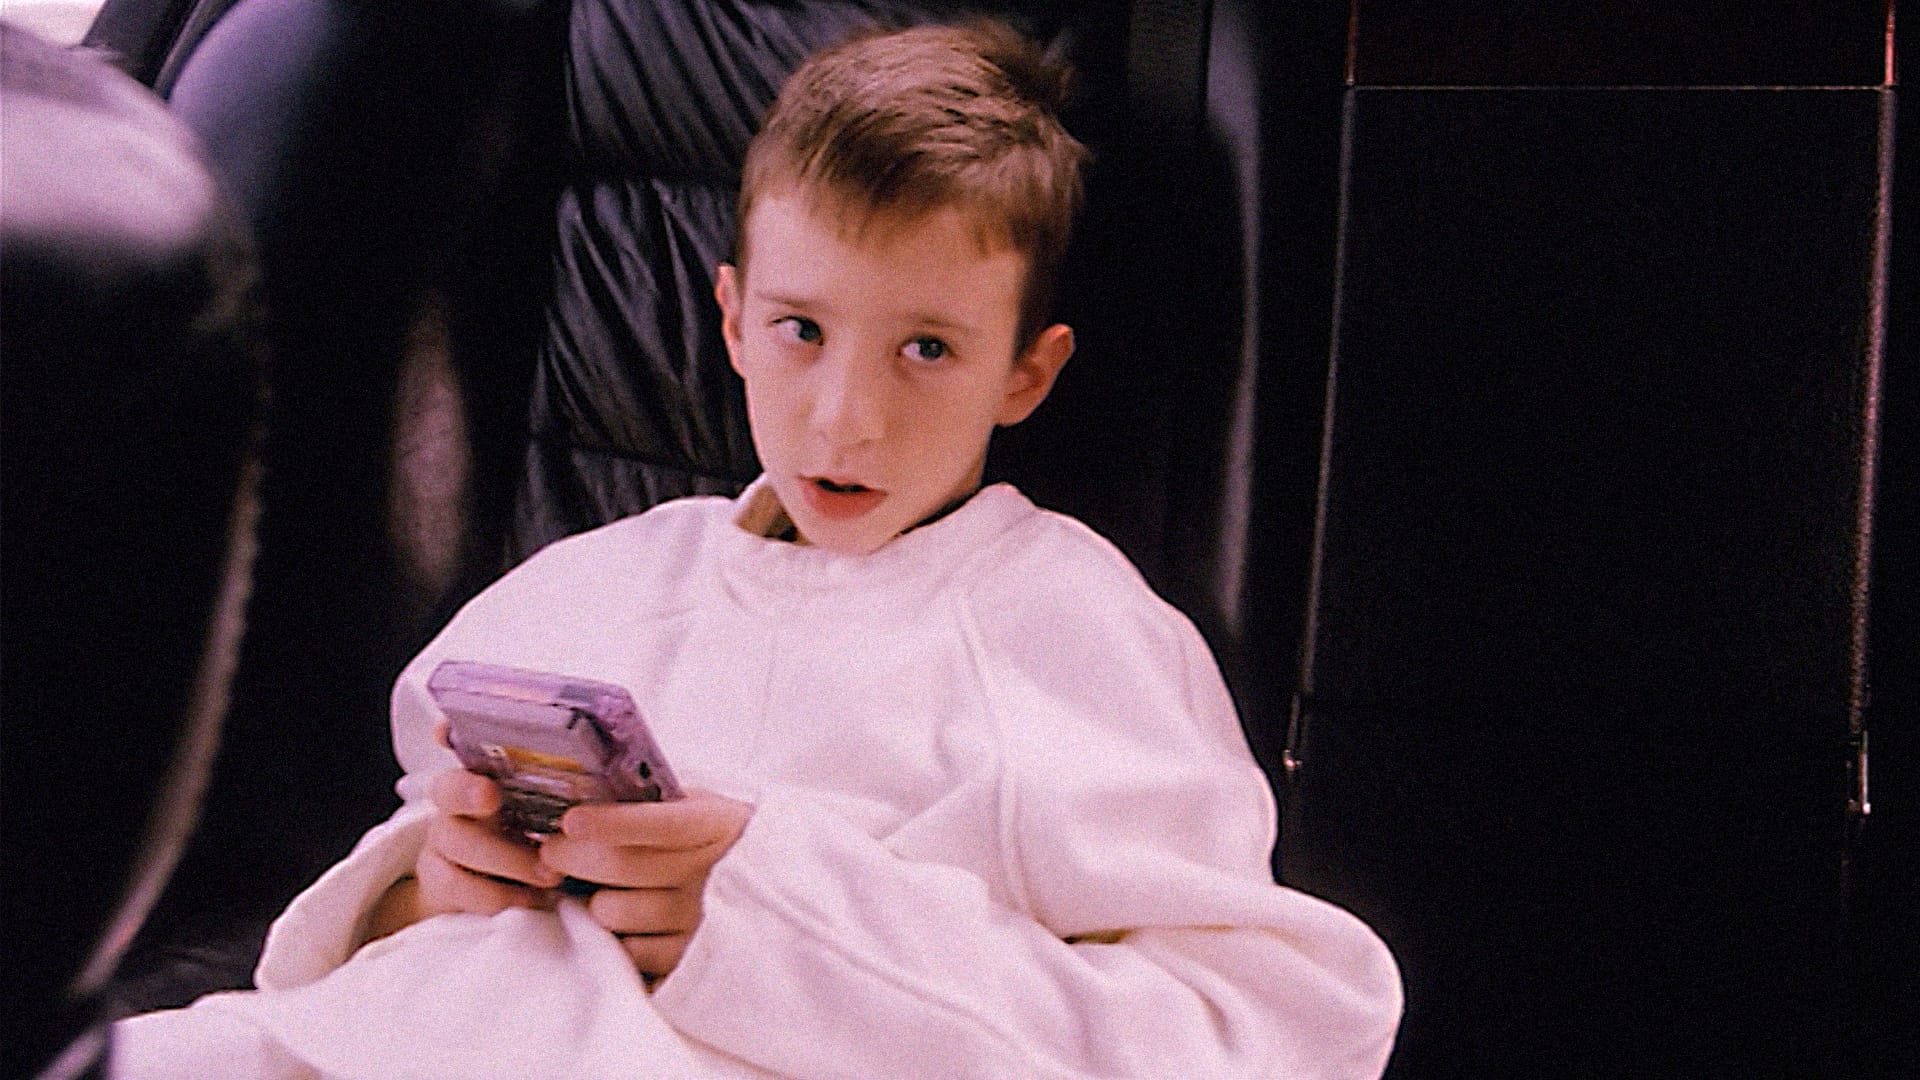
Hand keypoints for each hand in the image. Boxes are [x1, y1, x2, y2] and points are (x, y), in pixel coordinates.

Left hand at [537, 792, 751, 979]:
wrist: (776, 888)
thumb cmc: (718, 838)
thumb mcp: (701, 806)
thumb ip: (658, 801)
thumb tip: (590, 793)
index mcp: (715, 824)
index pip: (658, 823)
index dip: (610, 822)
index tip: (570, 820)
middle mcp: (709, 873)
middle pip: (622, 867)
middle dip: (571, 857)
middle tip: (550, 850)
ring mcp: (698, 919)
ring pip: (614, 911)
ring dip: (590, 900)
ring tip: (592, 888)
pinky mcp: (686, 957)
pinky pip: (627, 950)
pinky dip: (613, 936)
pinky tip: (621, 920)